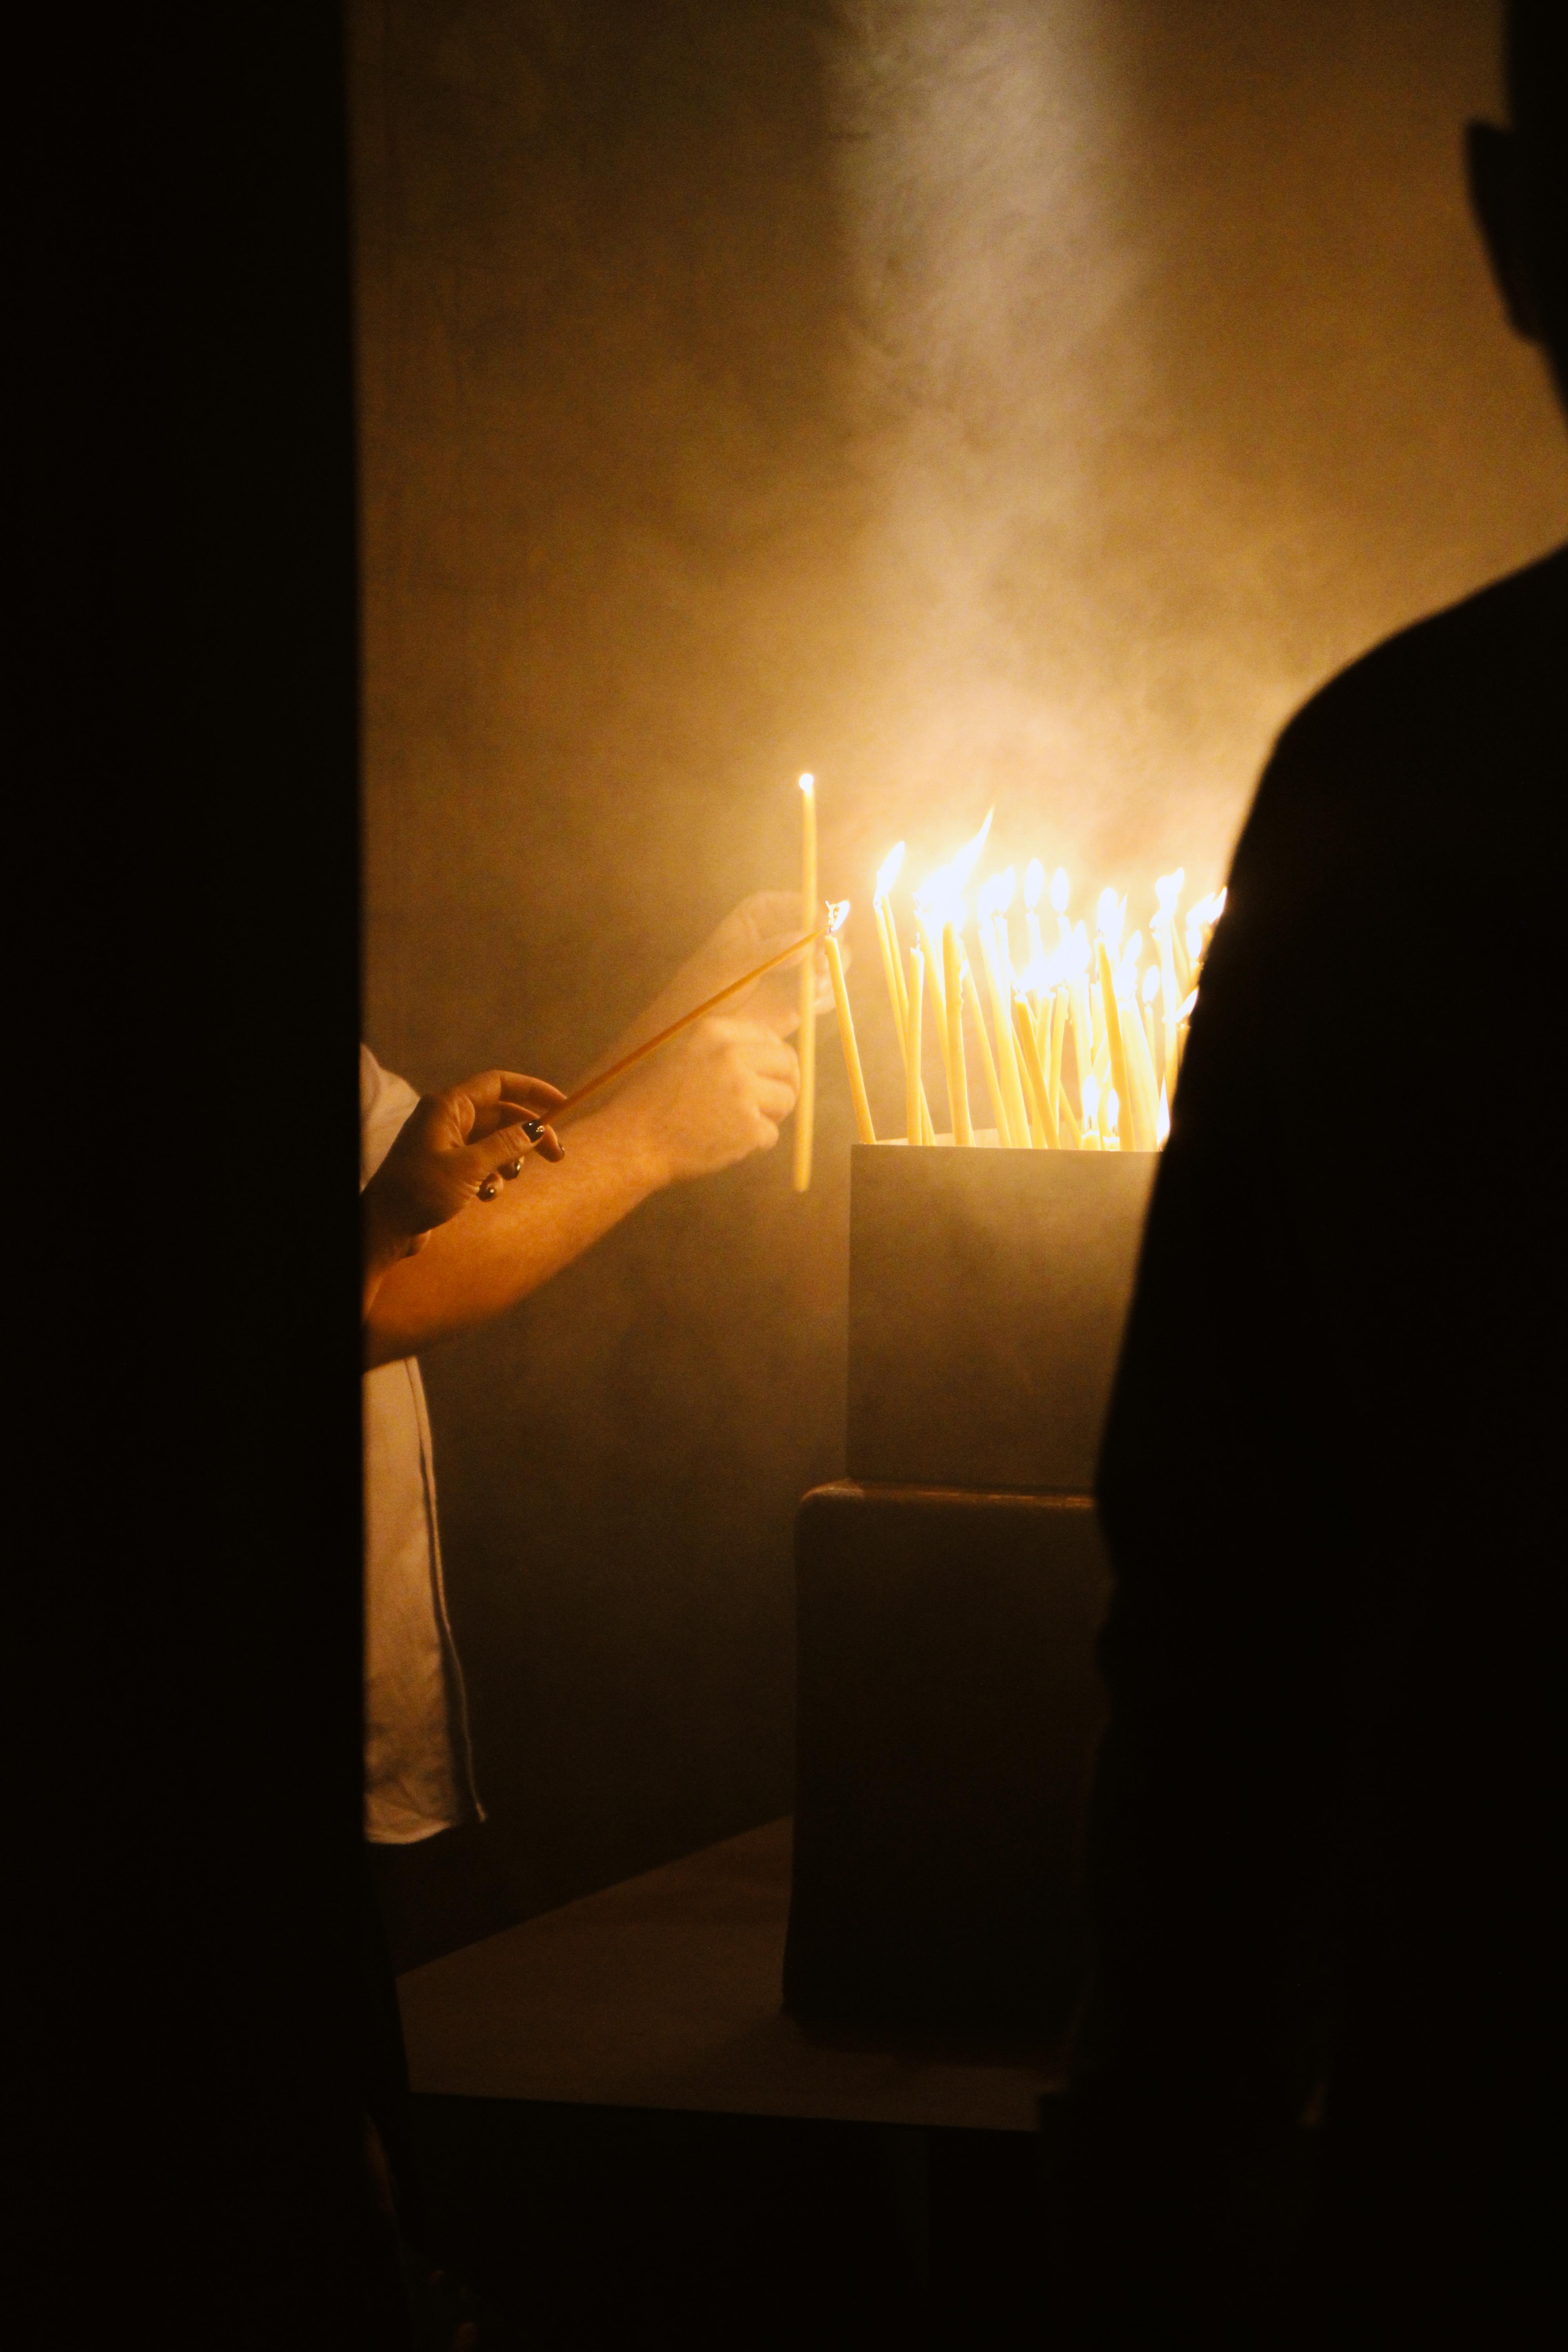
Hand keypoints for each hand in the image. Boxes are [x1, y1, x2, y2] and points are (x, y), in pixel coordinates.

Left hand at [363, 1069, 565, 1304]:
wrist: (384, 1227)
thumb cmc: (420, 1191)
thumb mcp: (470, 1167)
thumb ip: (506, 1145)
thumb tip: (538, 1128)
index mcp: (448, 1107)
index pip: (499, 1084)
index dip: (533, 1090)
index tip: (563, 1104)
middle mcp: (448, 1119)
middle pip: (503, 1116)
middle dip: (529, 1136)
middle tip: (557, 1156)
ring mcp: (447, 1143)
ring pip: (495, 1143)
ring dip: (507, 1163)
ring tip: (499, 1183)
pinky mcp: (448, 1167)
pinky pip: (482, 1163)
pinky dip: (491, 1178)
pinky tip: (483, 1196)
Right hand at [605, 1016, 799, 1184]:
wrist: (635, 1140)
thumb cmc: (657, 1098)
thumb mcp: (690, 1052)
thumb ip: (738, 1038)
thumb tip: (797, 1016)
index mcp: (715, 1033)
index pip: (769, 1037)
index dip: (772, 1060)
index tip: (762, 1075)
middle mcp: (731, 1057)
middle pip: (788, 1065)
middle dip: (783, 1085)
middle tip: (764, 1103)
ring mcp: (742, 1092)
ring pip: (787, 1099)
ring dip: (771, 1115)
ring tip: (738, 1123)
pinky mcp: (748, 1128)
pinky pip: (772, 1134)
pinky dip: (756, 1143)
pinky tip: (728, 1142)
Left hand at [642, 892, 843, 1041]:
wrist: (701, 1021)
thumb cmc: (707, 982)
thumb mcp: (732, 963)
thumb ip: (769, 951)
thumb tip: (806, 943)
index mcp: (767, 911)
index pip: (804, 903)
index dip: (819, 916)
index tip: (821, 933)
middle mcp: (788, 932)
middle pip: (828, 929)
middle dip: (830, 946)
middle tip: (820, 965)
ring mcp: (799, 962)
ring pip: (834, 959)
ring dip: (830, 972)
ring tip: (814, 986)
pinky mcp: (804, 991)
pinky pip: (827, 990)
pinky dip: (825, 996)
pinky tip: (808, 1003)